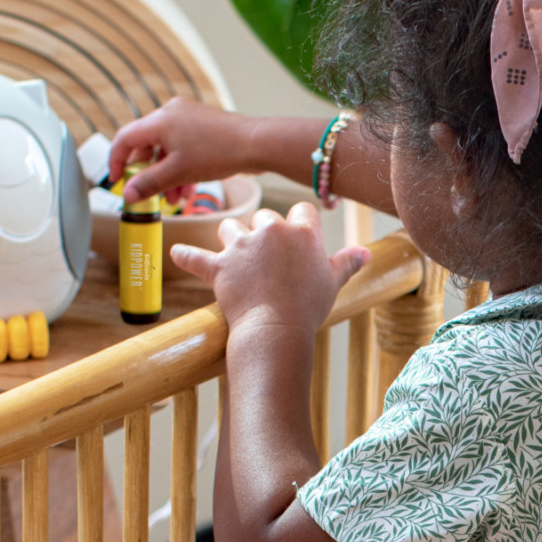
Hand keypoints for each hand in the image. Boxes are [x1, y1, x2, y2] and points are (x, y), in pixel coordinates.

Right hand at [108, 97, 256, 202]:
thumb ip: (149, 183)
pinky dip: (182, 168)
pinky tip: (189, 190)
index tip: (116, 182)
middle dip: (149, 174)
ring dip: (167, 176)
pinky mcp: (203, 126)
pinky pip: (183, 147)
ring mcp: (189, 117)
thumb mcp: (178, 173)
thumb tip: (128, 194)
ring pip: (167, 149)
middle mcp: (172, 113)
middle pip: (146, 145)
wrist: (257, 144)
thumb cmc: (219, 153)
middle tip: (149, 195)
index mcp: (160, 119)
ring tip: (176, 200)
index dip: (116, 161)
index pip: (125, 138)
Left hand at [171, 202, 369, 332]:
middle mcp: (271, 231)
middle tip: (266, 256)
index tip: (297, 239)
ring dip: (230, 238)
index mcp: (301, 232)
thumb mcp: (333, 283)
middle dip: (263, 232)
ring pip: (230, 227)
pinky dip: (185, 256)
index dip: (299, 224)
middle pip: (264, 216)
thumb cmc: (308, 308)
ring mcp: (241, 246)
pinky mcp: (218, 265)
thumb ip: (348, 263)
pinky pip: (195, 257)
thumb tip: (366, 253)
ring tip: (233, 254)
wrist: (276, 330)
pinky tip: (175, 253)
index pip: (301, 212)